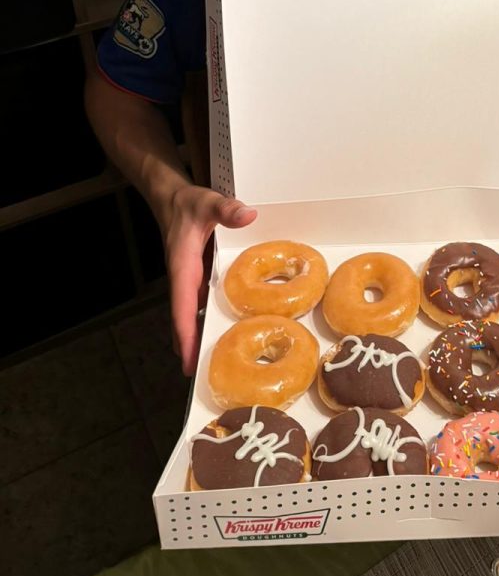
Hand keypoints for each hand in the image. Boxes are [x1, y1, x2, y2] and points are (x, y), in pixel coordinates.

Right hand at [164, 185, 256, 375]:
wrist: (172, 198)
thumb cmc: (189, 204)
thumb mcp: (208, 202)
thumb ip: (226, 209)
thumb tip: (248, 215)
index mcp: (183, 267)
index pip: (182, 306)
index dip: (185, 334)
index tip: (187, 361)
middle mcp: (184, 279)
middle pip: (185, 320)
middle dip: (191, 347)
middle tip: (205, 377)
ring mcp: (191, 281)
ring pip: (193, 315)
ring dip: (200, 337)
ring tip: (217, 365)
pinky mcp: (198, 278)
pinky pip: (202, 304)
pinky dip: (209, 319)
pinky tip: (225, 330)